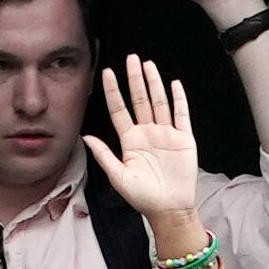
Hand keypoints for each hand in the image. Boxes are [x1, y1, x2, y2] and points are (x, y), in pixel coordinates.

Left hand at [83, 55, 197, 217]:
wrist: (168, 209)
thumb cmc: (142, 197)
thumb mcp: (118, 176)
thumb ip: (103, 155)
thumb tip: (85, 137)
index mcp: (130, 141)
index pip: (119, 110)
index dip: (113, 92)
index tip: (107, 73)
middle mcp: (147, 133)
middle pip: (140, 100)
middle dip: (134, 79)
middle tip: (131, 58)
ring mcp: (166, 134)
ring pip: (159, 102)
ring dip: (154, 83)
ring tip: (148, 65)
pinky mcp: (183, 139)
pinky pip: (181, 115)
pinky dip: (179, 99)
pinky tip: (174, 84)